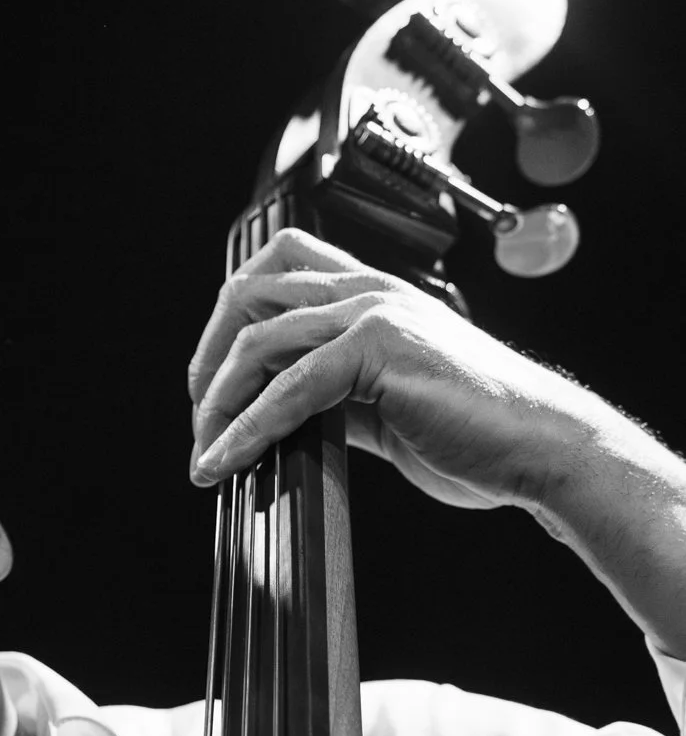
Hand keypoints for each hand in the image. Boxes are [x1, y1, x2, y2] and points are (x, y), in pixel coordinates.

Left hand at [187, 226, 596, 515]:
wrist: (538, 448)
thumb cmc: (478, 433)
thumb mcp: (386, 407)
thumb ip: (334, 396)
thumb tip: (279, 418)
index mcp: (372, 295)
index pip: (276, 273)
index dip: (229, 322)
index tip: (211, 389)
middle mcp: (369, 290)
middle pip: (250, 291)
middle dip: (208, 357)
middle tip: (198, 419)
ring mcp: (374, 312)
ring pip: (258, 339)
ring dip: (217, 402)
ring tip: (205, 453)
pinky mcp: (379, 348)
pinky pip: (288, 385)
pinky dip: (247, 428)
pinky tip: (227, 462)